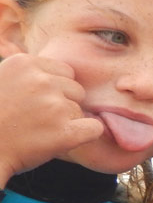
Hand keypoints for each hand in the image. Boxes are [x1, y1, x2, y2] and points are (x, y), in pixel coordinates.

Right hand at [0, 54, 103, 185]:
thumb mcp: (3, 80)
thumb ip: (29, 74)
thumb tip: (57, 76)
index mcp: (25, 63)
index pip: (65, 72)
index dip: (56, 89)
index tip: (38, 102)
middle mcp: (42, 81)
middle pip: (76, 90)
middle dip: (63, 104)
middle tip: (38, 119)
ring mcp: (54, 106)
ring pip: (80, 110)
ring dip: (67, 121)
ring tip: (39, 131)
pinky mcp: (65, 132)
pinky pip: (94, 128)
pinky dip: (86, 134)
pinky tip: (66, 139)